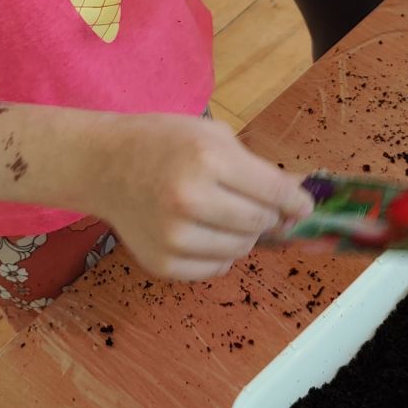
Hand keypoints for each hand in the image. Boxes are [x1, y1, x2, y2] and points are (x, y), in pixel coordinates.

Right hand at [91, 115, 313, 279]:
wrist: (105, 165)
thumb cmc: (163, 143)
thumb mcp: (213, 136)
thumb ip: (259, 168)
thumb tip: (302, 198)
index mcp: (206, 158)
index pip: (274, 192)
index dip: (296, 201)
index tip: (303, 207)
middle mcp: (189, 199)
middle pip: (260, 223)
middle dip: (268, 215)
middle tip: (254, 204)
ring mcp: (173, 236)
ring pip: (241, 250)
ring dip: (242, 235)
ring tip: (221, 214)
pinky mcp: (162, 263)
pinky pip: (216, 270)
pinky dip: (218, 255)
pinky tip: (202, 232)